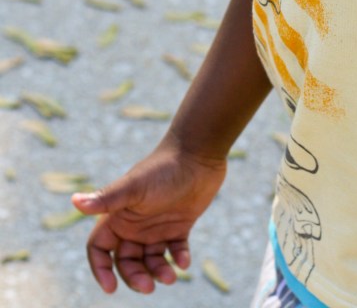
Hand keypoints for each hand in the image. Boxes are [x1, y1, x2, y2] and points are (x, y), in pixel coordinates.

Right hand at [71, 133, 226, 293]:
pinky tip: (184, 261)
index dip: (100, 269)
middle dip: (134, 276)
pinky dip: (179, 259)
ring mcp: (157, 226)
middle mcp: (135, 224)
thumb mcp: (134, 187)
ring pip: (150, 261)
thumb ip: (107, 199)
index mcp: (118, 216)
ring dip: (157, 272)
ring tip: (171, 276)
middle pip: (125, 261)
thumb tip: (74, 201)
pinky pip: (175, 251)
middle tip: (149, 286)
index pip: (100, 249)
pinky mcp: (179, 226)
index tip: (110, 288)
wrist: (197, 153)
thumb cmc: (163, 168)